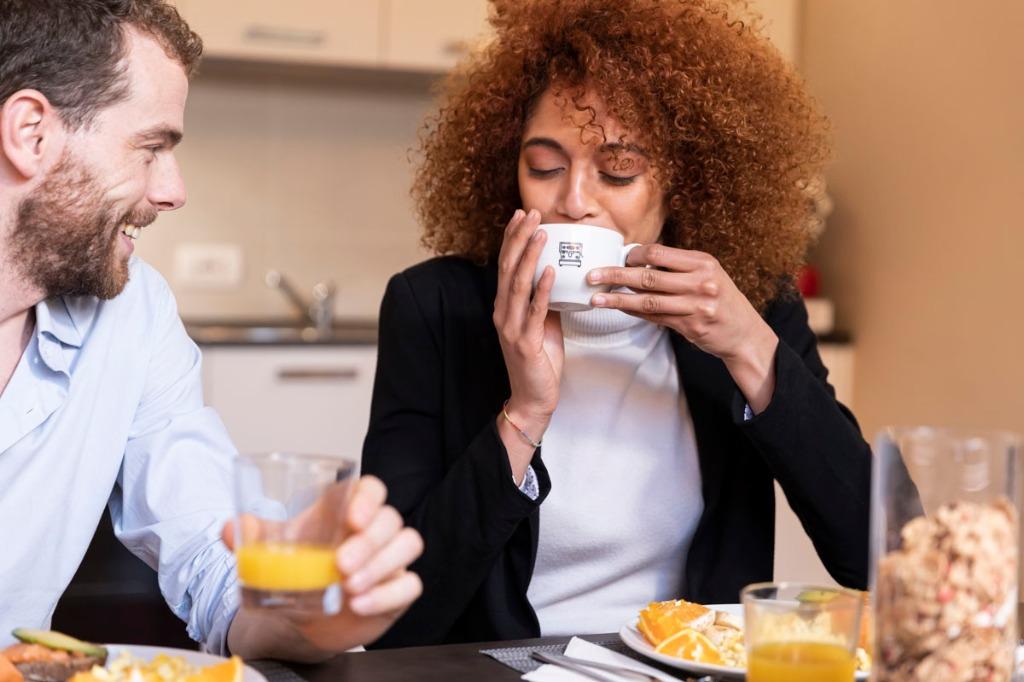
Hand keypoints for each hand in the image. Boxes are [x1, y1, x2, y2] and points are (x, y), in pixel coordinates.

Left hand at [222, 476, 423, 659]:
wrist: (303, 620)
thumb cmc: (297, 573)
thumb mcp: (273, 553)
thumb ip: (252, 538)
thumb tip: (231, 528)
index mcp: (347, 511)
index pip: (371, 488)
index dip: (369, 498)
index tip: (353, 518)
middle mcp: (374, 530)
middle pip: (391, 518)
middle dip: (370, 540)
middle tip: (341, 564)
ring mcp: (390, 559)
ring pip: (408, 545)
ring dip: (382, 565)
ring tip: (349, 587)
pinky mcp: (398, 589)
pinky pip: (410, 584)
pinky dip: (388, 593)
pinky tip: (360, 605)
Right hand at [492, 209, 563, 476]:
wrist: (533, 398)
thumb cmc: (540, 361)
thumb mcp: (544, 323)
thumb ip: (545, 300)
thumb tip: (558, 275)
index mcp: (505, 306)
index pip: (506, 265)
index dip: (512, 238)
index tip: (521, 215)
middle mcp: (503, 313)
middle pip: (508, 268)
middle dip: (519, 238)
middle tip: (531, 213)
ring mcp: (511, 327)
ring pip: (518, 284)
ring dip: (529, 256)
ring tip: (541, 234)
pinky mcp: (525, 342)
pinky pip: (534, 311)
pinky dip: (541, 289)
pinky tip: (548, 271)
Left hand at [588, 244, 778, 411]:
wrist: (744, 334)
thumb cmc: (722, 300)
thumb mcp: (708, 275)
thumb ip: (679, 267)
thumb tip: (639, 261)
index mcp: (703, 263)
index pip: (659, 253)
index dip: (634, 255)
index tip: (619, 257)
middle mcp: (700, 282)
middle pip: (648, 276)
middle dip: (616, 275)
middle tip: (593, 275)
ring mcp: (695, 306)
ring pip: (647, 300)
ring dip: (617, 299)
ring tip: (596, 298)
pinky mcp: (689, 326)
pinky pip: (654, 317)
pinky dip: (634, 312)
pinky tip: (619, 309)